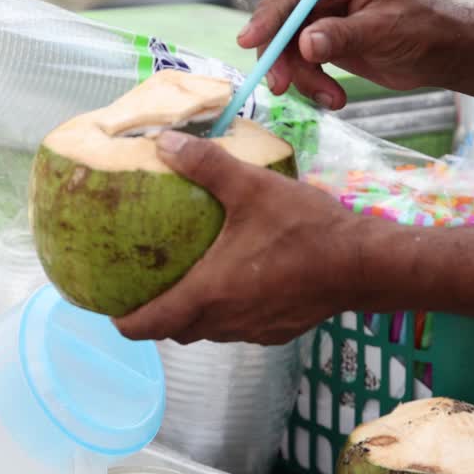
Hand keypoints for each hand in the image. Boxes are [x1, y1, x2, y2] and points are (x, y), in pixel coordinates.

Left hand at [112, 131, 361, 344]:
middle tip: (145, 288)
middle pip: (176, 331)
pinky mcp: (278, 330)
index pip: (150, 324)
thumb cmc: (305, 228)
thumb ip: (206, 164)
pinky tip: (237, 283)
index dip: (125, 321)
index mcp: (210, 293)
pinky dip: (226, 312)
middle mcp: (226, 321)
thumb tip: (163, 142)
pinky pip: (238, 327)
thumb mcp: (252, 187)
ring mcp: (254, 330)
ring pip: (208, 331)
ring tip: (186, 284)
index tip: (110, 309)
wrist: (364, 264)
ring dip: (192, 315)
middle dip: (156, 316)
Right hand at [239, 0, 466, 109]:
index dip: (270, 17)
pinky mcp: (325, 41)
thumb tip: (304, 42)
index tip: (249, 42)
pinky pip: (301, 63)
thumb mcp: (383, 31)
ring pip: (289, 47)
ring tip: (331, 98)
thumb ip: (342, 36)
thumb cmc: (424, 30)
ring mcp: (324, 16)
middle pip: (283, 20)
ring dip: (302, 77)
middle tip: (282, 86)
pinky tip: (333, 98)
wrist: (443, 54)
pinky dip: (311, 83)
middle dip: (281, 55)